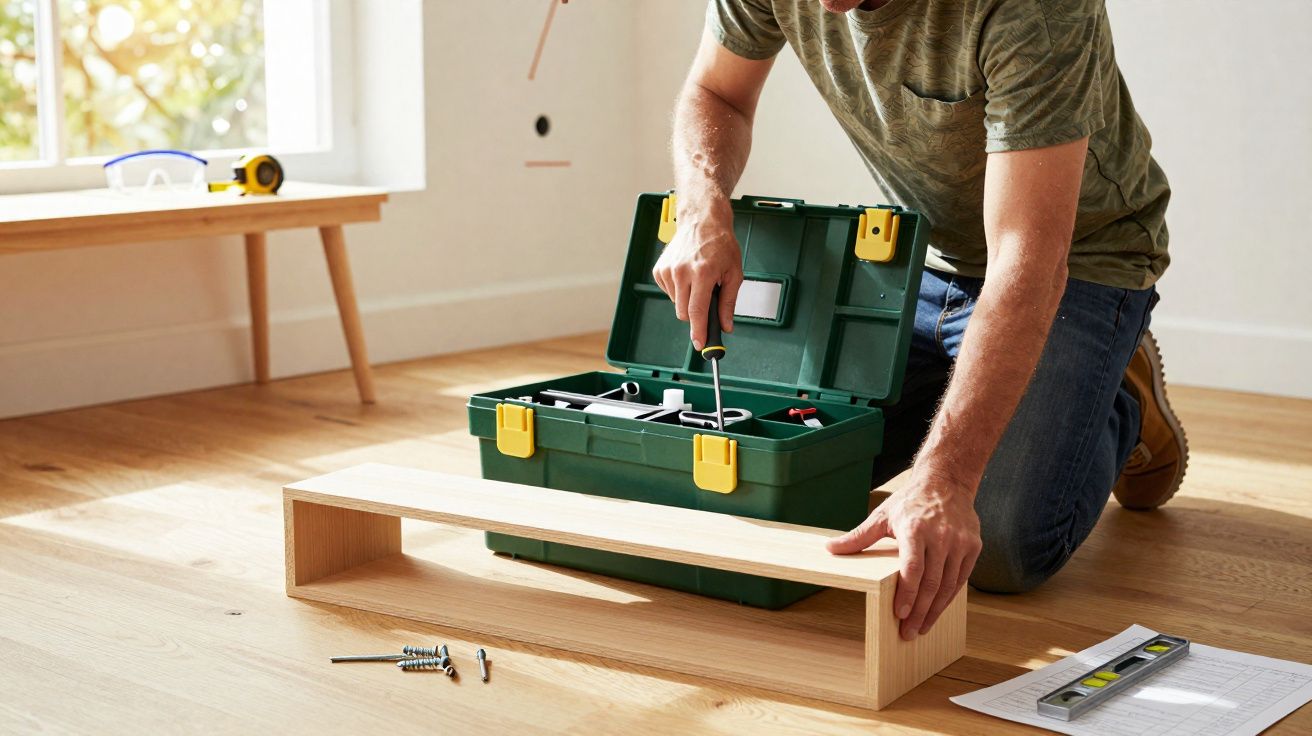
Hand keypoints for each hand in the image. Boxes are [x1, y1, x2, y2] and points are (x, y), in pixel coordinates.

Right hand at [651, 195, 742, 348]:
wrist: (702, 221)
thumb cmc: (720, 243)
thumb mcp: (734, 273)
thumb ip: (728, 302)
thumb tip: (726, 325)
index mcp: (702, 273)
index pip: (696, 312)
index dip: (699, 331)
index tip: (700, 344)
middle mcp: (681, 272)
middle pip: (683, 313)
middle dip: (696, 315)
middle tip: (707, 301)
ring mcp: (668, 270)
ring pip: (675, 304)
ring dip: (687, 300)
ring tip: (699, 280)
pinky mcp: (659, 270)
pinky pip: (669, 293)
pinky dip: (679, 291)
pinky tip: (687, 276)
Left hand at [826, 471, 981, 639]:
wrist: (947, 482)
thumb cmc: (911, 501)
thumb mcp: (882, 515)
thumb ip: (859, 536)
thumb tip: (831, 549)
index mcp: (915, 529)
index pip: (912, 569)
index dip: (907, 594)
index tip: (900, 614)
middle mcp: (940, 536)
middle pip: (931, 582)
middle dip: (920, 611)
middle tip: (909, 632)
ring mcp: (959, 542)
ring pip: (948, 585)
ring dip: (935, 610)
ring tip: (922, 628)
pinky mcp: (973, 546)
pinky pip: (961, 579)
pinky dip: (949, 597)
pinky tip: (937, 609)